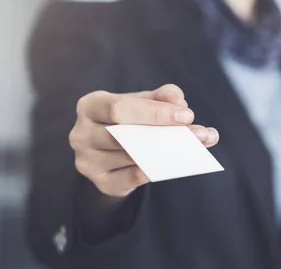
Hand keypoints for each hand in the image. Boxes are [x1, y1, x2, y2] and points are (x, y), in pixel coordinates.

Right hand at [69, 84, 219, 196]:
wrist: (109, 152)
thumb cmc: (127, 120)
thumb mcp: (142, 102)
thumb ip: (161, 96)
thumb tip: (179, 102)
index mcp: (90, 106)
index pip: (119, 108)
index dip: (154, 112)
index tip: (187, 114)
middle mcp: (82, 134)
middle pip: (123, 135)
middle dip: (165, 133)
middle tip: (198, 133)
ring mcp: (87, 161)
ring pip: (130, 157)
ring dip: (167, 153)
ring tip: (197, 148)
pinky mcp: (101, 183)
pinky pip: (131, 179)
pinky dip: (154, 171)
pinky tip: (176, 164)